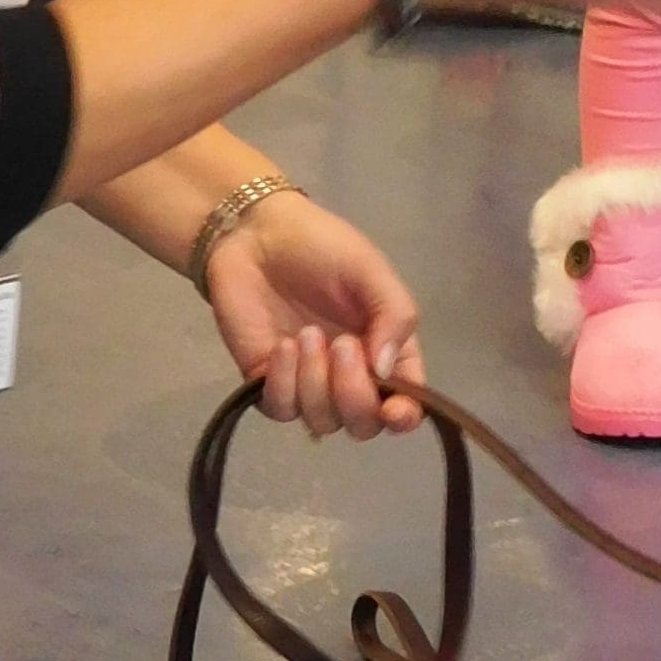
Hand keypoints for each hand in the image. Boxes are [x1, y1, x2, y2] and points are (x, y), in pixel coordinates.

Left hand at [204, 191, 425, 438]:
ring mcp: (308, 384)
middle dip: (354, 394)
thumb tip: (386, 371)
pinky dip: (285, 382)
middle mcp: (350, 376)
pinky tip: (282, 346)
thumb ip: (393, 315)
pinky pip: (283, 410)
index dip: (403, 416)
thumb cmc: (321, 247)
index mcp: (386, 349)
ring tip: (305, 334)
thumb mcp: (370, 270)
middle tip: (341, 345)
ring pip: (323, 421)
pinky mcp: (268, 384)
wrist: (254, 236)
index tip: (393, 411)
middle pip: (363, 424)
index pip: (405, 402)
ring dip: (316, 382)